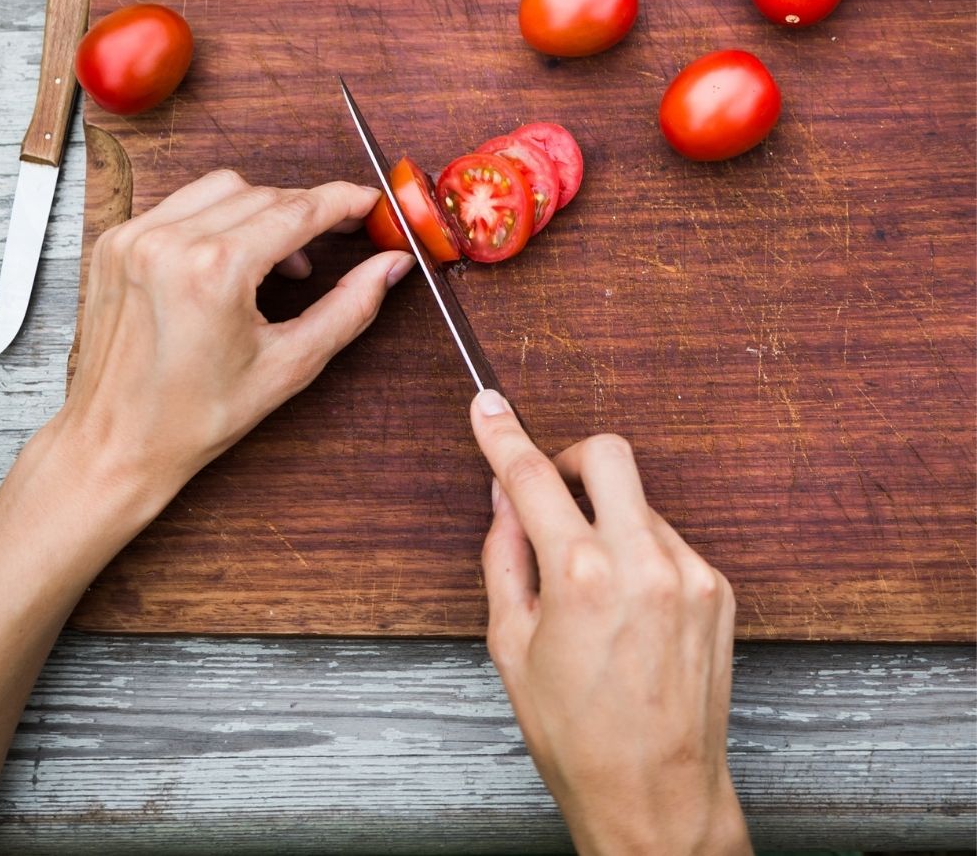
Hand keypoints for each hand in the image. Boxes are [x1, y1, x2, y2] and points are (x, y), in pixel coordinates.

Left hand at [61, 169, 413, 519]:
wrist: (114, 443)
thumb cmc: (194, 417)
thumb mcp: (288, 366)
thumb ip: (349, 308)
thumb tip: (390, 265)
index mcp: (213, 271)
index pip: (297, 210)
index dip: (343, 202)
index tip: (370, 203)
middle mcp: (169, 243)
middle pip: (264, 195)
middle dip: (307, 212)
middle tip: (337, 237)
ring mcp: (135, 237)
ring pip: (223, 188)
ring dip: (262, 209)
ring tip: (279, 258)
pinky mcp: (116, 241)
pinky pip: (182, 204)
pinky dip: (217, 218)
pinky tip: (232, 256)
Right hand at [470, 390, 750, 855]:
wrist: (656, 797)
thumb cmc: (578, 736)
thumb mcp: (511, 646)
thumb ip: (504, 554)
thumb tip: (505, 497)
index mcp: (581, 576)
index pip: (533, 475)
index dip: (502, 434)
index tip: (488, 406)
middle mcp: (643, 562)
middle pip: (609, 453)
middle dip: (573, 460)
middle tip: (554, 496)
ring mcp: (689, 573)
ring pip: (638, 502)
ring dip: (608, 520)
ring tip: (593, 588)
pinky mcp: (717, 588)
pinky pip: (668, 540)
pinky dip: (640, 554)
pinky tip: (629, 609)